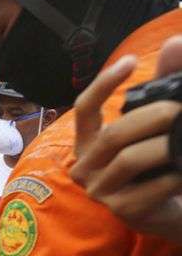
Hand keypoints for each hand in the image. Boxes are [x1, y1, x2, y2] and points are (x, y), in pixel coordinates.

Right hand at [70, 35, 181, 241]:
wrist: (170, 211)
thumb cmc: (158, 164)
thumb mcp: (156, 124)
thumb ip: (163, 86)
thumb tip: (174, 44)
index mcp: (87, 143)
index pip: (84, 109)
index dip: (104, 84)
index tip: (131, 62)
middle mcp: (85, 167)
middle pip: (113, 135)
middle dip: (152, 117)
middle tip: (180, 109)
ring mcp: (101, 192)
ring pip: (129, 160)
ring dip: (165, 144)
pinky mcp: (123, 211)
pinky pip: (151, 187)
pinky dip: (175, 174)